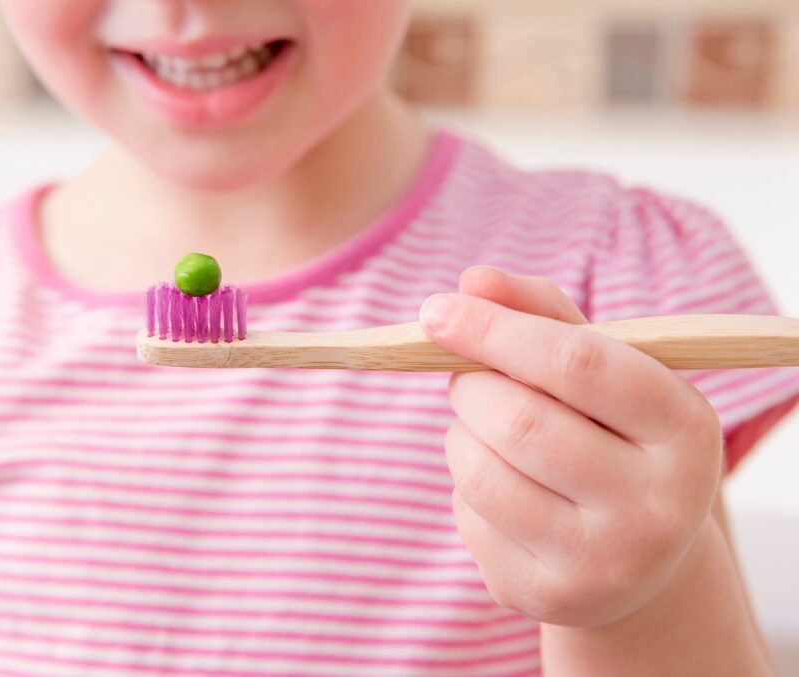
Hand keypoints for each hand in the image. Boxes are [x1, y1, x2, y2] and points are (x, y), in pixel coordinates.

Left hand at [420, 266, 724, 627]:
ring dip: (460, 434)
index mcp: (685, 430)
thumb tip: (471, 281)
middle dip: (470, 385)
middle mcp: (656, 507)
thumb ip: (541, 312)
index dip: (496, 330)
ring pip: (479, 472)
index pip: (578, 364)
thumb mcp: (602, 369)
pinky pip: (467, 517)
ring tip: (486, 429)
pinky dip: (465, 485)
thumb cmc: (612, 435)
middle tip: (468, 378)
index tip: (436, 311)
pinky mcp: (546, 596)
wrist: (637, 554)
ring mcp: (603, 564)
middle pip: (518, 421)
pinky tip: (504, 488)